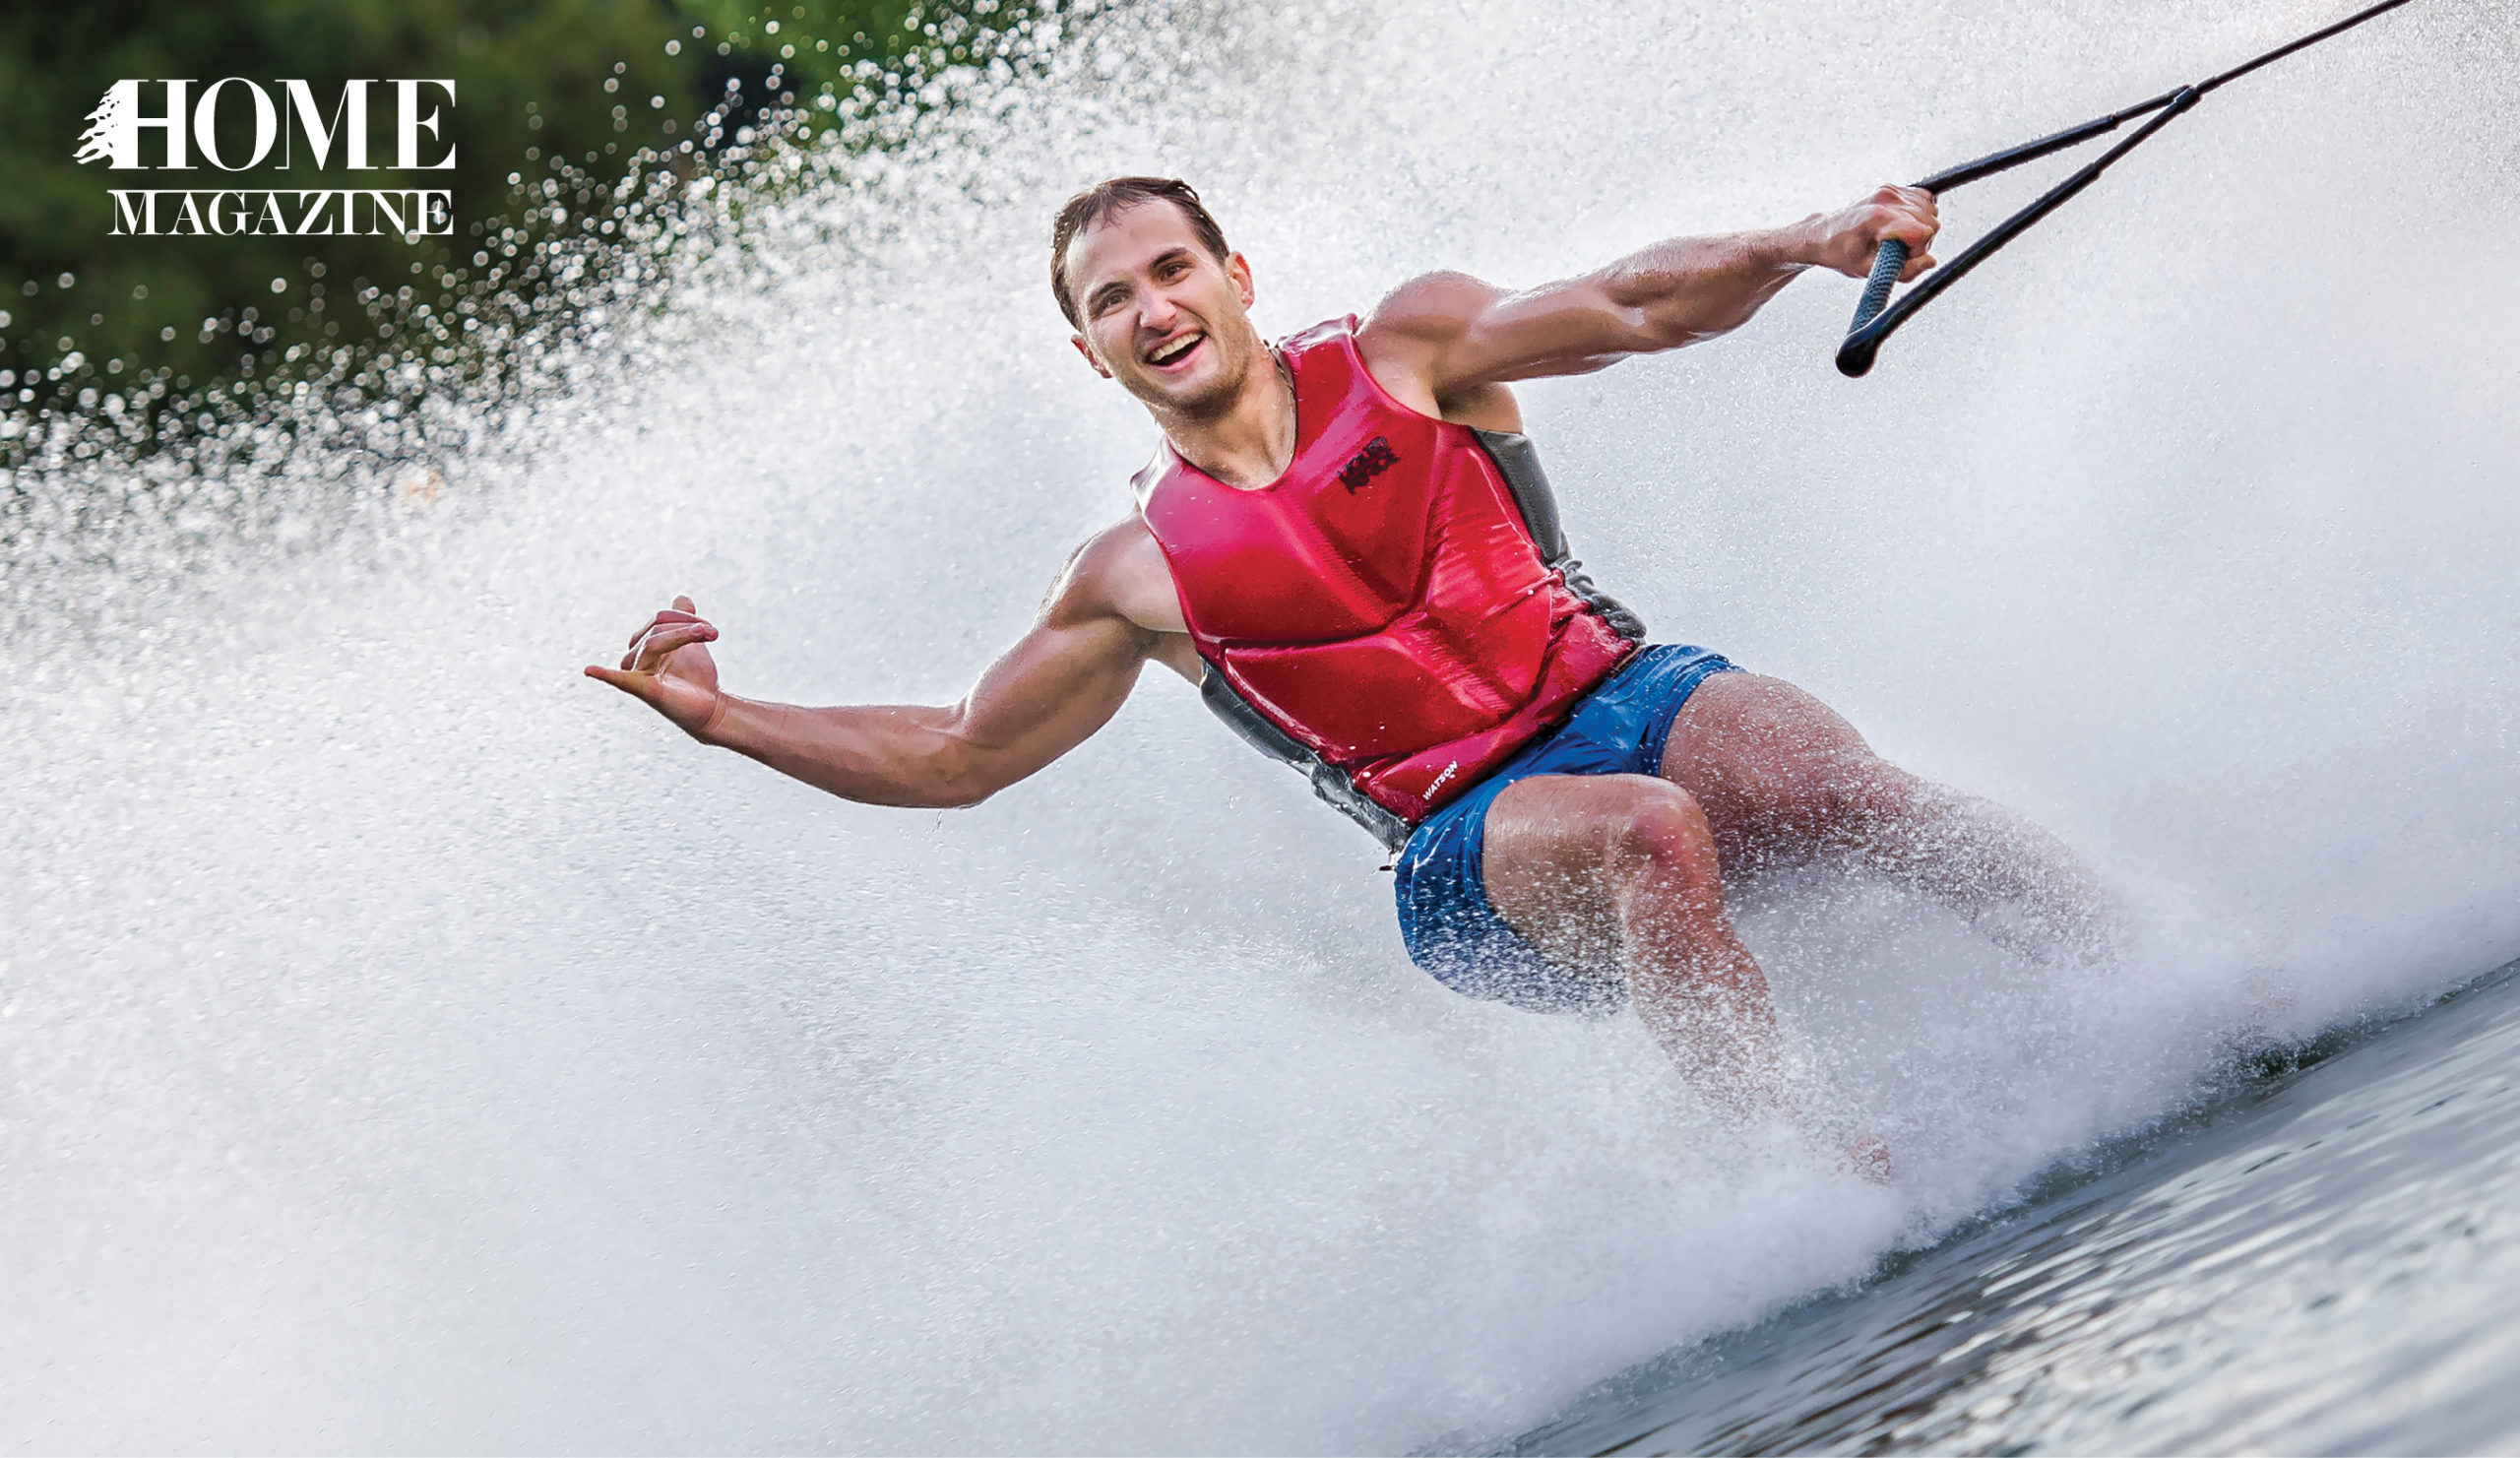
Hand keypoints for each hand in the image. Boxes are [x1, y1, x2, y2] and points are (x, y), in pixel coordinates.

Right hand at [584, 594, 725, 739]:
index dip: (685, 618)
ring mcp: (638, 674)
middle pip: (656, 627)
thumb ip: (684, 619)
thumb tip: (681, 598)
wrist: (711, 707)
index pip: (659, 618)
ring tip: (710, 633)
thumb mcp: (691, 642)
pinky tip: (590, 671)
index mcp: (642, 645)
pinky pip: (622, 681)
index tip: (711, 629)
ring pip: (653, 642)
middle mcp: (635, 658)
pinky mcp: (645, 691)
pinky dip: (605, 675)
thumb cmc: (696, 676)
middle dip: (688, 625)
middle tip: (714, 632)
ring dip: (684, 634)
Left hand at [1800, 184, 1939, 281]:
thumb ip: (1903, 270)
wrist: (1824, 234)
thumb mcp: (1868, 270)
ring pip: (1931, 209)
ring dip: (1921, 227)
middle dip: (1921, 241)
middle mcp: (1886, 200)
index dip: (1919, 250)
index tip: (1902, 255)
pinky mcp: (1891, 188)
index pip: (1923, 232)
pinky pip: (1924, 199)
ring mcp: (1889, 191)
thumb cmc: (1841, 253)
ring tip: (1898, 238)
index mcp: (1879, 219)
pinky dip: (1919, 214)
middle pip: (1931, 221)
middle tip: (1898, 250)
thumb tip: (1930, 262)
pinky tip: (1902, 225)